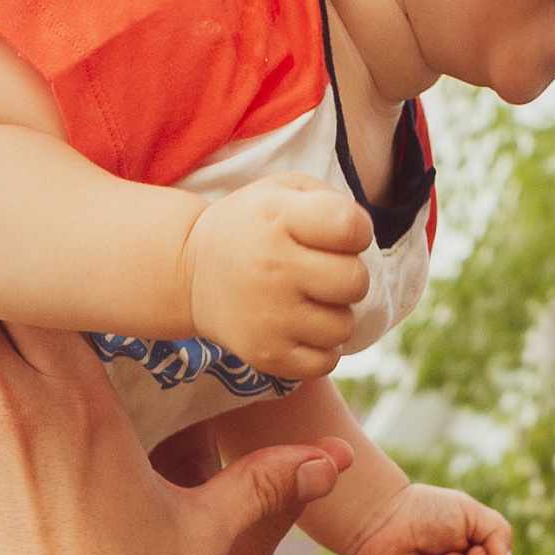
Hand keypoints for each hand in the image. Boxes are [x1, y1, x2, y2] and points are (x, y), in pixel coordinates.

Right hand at [186, 174, 371, 380]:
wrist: (190, 272)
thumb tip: (365, 238)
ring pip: (343, 327)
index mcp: (279, 219)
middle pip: (354, 282)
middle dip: (349, 276)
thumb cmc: (253, 227)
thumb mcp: (282, 191)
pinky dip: (321, 348)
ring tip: (308, 300)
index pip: (350, 228)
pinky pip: (325, 363)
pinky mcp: (267, 355)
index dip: (357, 232)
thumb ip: (330, 202)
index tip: (337, 234)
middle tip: (323, 272)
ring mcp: (269, 317)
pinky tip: (301, 328)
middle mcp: (273, 269)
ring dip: (335, 315)